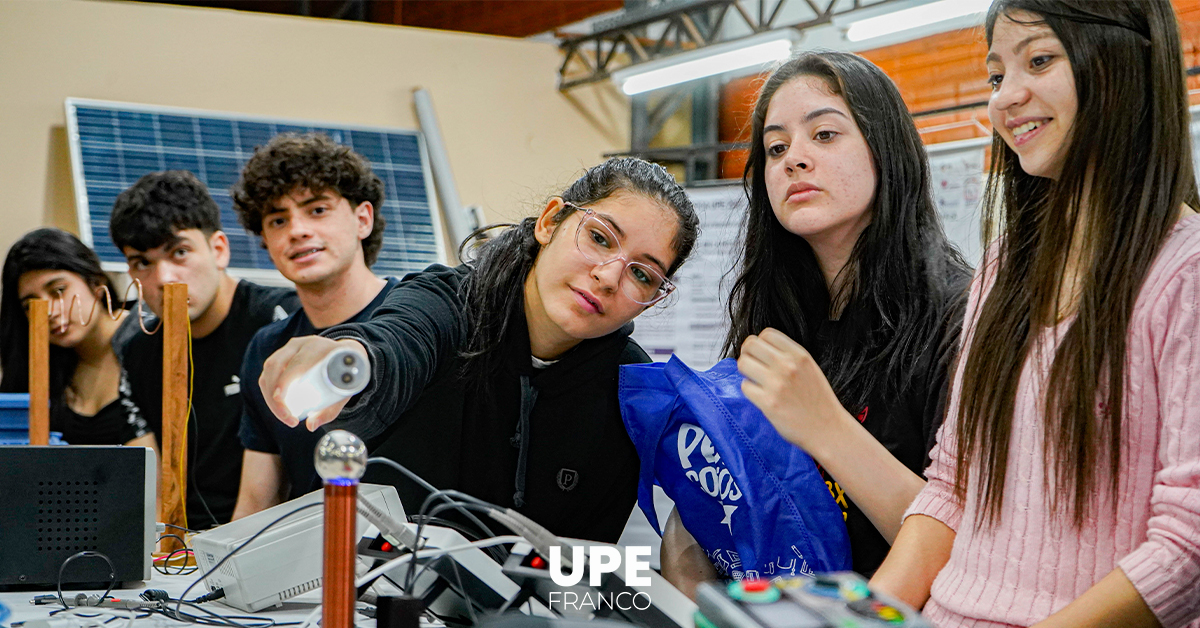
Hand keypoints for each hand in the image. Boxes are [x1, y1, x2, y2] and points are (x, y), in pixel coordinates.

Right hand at [260, 336, 368, 430]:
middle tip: (287, 416)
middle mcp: (301, 344)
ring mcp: (288, 349)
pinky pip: (268, 375)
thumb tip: (311, 425)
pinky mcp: (280, 357)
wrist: (347, 356)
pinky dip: (270, 393)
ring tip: (285, 415)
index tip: (280, 398)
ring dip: (270, 396)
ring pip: (268, 370)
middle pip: (276, 365)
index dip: (286, 380)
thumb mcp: (344, 390)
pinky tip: (280, 407)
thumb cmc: (345, 374)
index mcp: (320, 347)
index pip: (298, 362)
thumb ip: (330, 410)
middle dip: (275, 394)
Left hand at [737, 327, 852, 458]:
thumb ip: (788, 357)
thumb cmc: (818, 401)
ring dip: (746, 371)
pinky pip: (745, 386)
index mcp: (799, 355)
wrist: (828, 429)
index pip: (767, 333)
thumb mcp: (809, 368)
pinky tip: (761, 396)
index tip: (761, 353)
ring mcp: (777, 384)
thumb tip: (760, 349)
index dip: (760, 342)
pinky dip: (750, 391)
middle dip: (748, 353)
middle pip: (751, 345)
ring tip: (756, 380)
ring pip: (743, 363)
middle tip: (752, 365)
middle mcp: (788, 366)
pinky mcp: (768, 403)